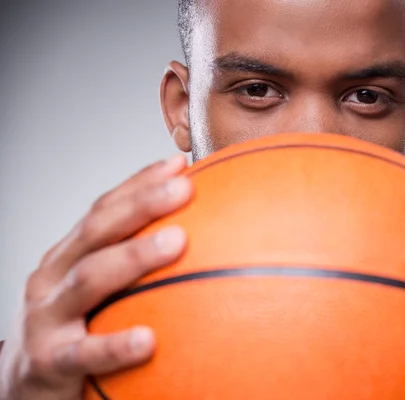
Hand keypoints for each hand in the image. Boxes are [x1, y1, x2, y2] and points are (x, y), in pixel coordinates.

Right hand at [0, 155, 192, 399]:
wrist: (21, 388)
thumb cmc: (72, 330)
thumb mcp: (95, 292)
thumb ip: (131, 269)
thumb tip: (198, 241)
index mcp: (67, 256)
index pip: (103, 210)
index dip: (139, 183)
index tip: (178, 165)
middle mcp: (52, 278)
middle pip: (97, 231)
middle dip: (141, 205)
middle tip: (184, 189)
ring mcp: (46, 318)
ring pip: (90, 279)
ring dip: (134, 256)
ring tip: (177, 241)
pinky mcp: (48, 362)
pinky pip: (85, 352)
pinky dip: (115, 344)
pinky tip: (149, 339)